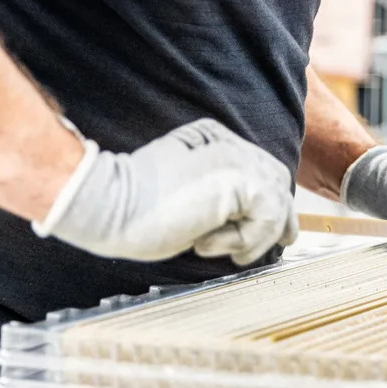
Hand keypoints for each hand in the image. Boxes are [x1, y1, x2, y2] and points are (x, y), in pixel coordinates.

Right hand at [33, 118, 296, 264]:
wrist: (108, 204)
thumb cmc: (137, 210)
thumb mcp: (188, 197)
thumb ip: (219, 198)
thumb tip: (248, 219)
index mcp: (214, 140)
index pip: (259, 169)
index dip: (270, 202)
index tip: (277, 232)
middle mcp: (229, 143)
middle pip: (275, 179)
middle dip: (278, 217)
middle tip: (278, 244)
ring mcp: (235, 158)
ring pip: (275, 200)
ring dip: (255, 234)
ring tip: (217, 247)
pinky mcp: (239, 179)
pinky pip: (267, 216)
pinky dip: (246, 239)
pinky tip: (205, 242)